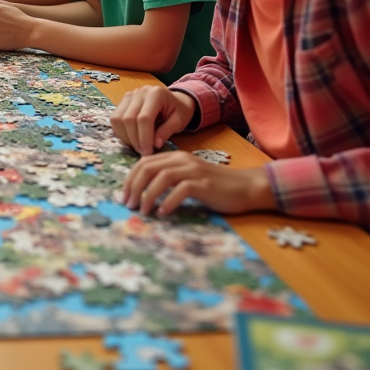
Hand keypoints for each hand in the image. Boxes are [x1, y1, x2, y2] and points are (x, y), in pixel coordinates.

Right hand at [109, 85, 195, 156]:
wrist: (175, 100)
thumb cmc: (179, 111)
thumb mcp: (179, 122)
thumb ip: (167, 131)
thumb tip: (154, 145)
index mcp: (156, 94)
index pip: (144, 118)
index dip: (144, 138)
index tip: (148, 153)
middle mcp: (140, 92)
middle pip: (128, 119)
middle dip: (134, 140)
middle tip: (143, 153)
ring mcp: (129, 96)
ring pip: (118, 119)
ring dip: (125, 137)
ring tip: (137, 146)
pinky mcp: (123, 102)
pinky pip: (115, 119)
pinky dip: (121, 132)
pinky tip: (131, 139)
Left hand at [121, 151, 276, 215]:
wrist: (246, 187)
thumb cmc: (215, 187)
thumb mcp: (188, 178)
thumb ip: (168, 179)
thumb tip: (142, 193)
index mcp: (175, 157)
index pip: (143, 163)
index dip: (130, 179)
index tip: (124, 197)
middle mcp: (182, 160)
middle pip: (148, 168)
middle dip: (134, 187)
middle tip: (129, 205)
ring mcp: (194, 171)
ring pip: (162, 177)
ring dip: (148, 195)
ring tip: (143, 211)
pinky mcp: (204, 183)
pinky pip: (181, 190)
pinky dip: (168, 201)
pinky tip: (163, 213)